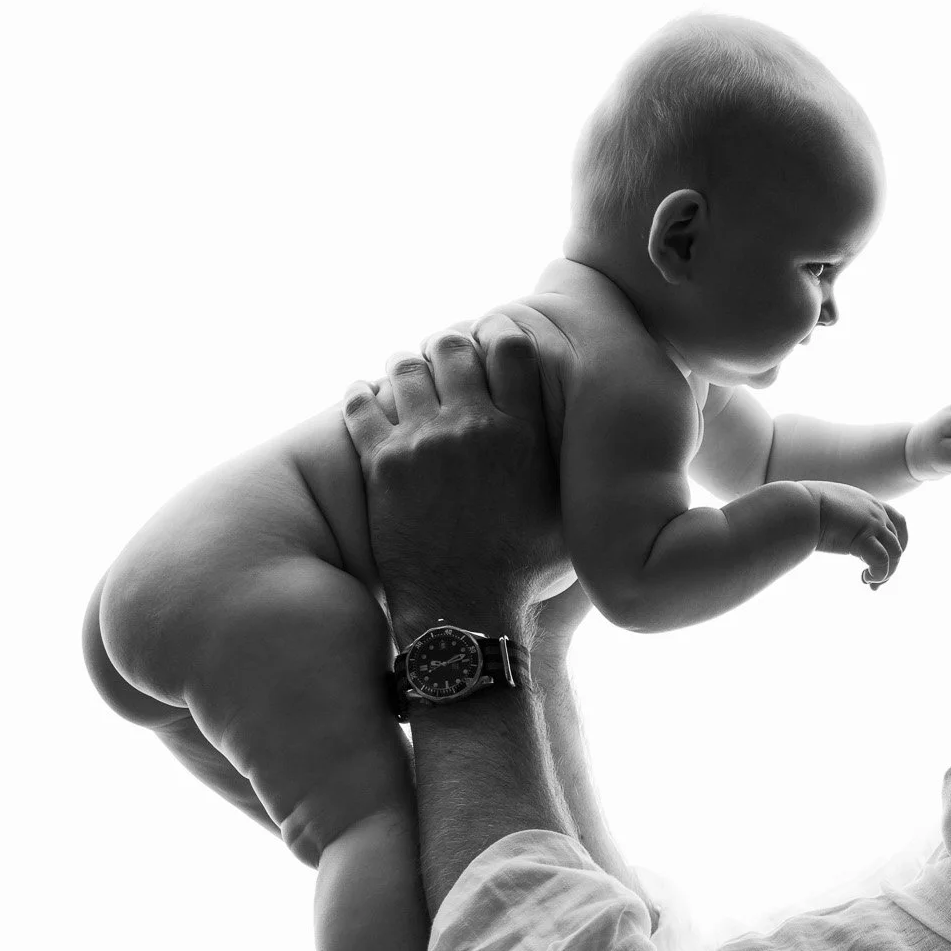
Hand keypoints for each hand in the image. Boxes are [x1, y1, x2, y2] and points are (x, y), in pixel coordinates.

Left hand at [341, 316, 572, 637]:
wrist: (465, 613)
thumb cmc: (523, 573)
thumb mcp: (567, 517)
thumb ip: (570, 471)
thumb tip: (590, 446)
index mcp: (522, 434)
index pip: (511, 349)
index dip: (500, 337)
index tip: (492, 344)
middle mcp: (473, 428)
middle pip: (454, 348)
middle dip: (449, 348)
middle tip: (445, 359)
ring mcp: (423, 443)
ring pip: (405, 368)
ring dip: (406, 366)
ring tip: (406, 373)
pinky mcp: (382, 464)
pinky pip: (360, 407)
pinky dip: (360, 395)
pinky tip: (363, 395)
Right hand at [803, 481, 908, 586]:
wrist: (797, 507)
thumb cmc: (804, 509)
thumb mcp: (831, 510)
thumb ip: (840, 519)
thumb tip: (832, 532)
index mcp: (868, 503)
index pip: (897, 521)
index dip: (900, 541)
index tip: (889, 558)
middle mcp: (876, 511)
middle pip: (898, 541)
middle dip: (891, 564)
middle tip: (874, 581)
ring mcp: (873, 523)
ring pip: (895, 552)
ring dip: (886, 572)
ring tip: (870, 583)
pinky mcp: (864, 537)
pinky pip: (882, 561)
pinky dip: (879, 573)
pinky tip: (865, 578)